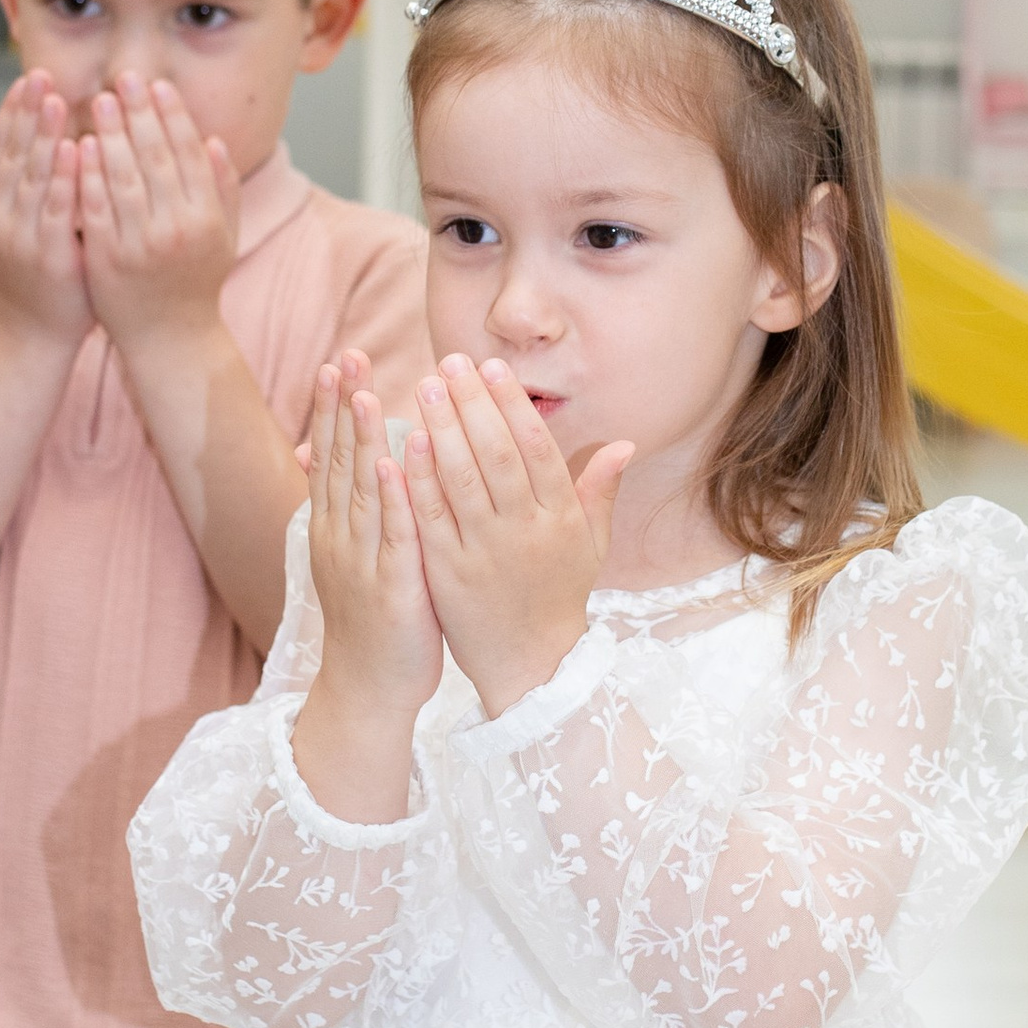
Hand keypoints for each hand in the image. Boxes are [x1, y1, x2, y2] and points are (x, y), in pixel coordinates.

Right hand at [0, 72, 87, 350]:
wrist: (34, 331)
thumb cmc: (28, 270)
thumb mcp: (1, 218)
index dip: (12, 112)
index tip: (30, 79)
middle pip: (11, 155)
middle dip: (27, 114)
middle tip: (44, 77)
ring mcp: (17, 238)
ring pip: (30, 177)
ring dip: (43, 136)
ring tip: (57, 102)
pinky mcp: (46, 256)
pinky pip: (55, 209)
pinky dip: (63, 177)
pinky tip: (76, 150)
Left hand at [75, 75, 239, 359]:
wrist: (170, 340)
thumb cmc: (196, 285)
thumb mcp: (224, 237)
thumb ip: (223, 188)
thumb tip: (214, 140)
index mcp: (208, 218)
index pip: (189, 154)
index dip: (173, 116)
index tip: (157, 86)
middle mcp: (179, 228)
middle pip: (157, 158)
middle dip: (139, 114)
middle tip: (124, 79)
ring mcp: (143, 244)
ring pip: (125, 177)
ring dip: (111, 135)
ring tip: (100, 101)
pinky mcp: (110, 258)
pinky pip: (98, 207)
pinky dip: (88, 174)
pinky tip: (79, 146)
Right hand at [302, 355, 442, 719]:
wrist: (368, 687)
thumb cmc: (374, 620)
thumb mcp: (357, 557)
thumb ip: (355, 510)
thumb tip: (351, 465)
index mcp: (333, 529)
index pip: (331, 457)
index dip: (333, 410)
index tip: (338, 362)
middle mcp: (340, 538)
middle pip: (340, 461)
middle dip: (342, 407)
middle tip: (346, 356)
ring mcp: (362, 561)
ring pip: (360, 490)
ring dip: (361, 439)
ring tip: (363, 392)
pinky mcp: (390, 586)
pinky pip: (392, 535)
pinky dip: (389, 497)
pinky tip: (389, 462)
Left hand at [403, 357, 632, 719]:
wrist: (530, 666)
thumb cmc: (558, 597)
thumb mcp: (591, 546)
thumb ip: (600, 491)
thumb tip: (623, 443)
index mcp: (560, 518)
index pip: (536, 448)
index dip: (513, 404)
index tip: (492, 367)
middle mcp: (524, 530)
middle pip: (496, 454)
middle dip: (473, 403)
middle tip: (450, 361)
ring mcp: (484, 551)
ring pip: (461, 477)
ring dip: (442, 427)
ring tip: (425, 386)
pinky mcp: (448, 572)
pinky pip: (431, 516)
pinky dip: (418, 478)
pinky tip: (403, 442)